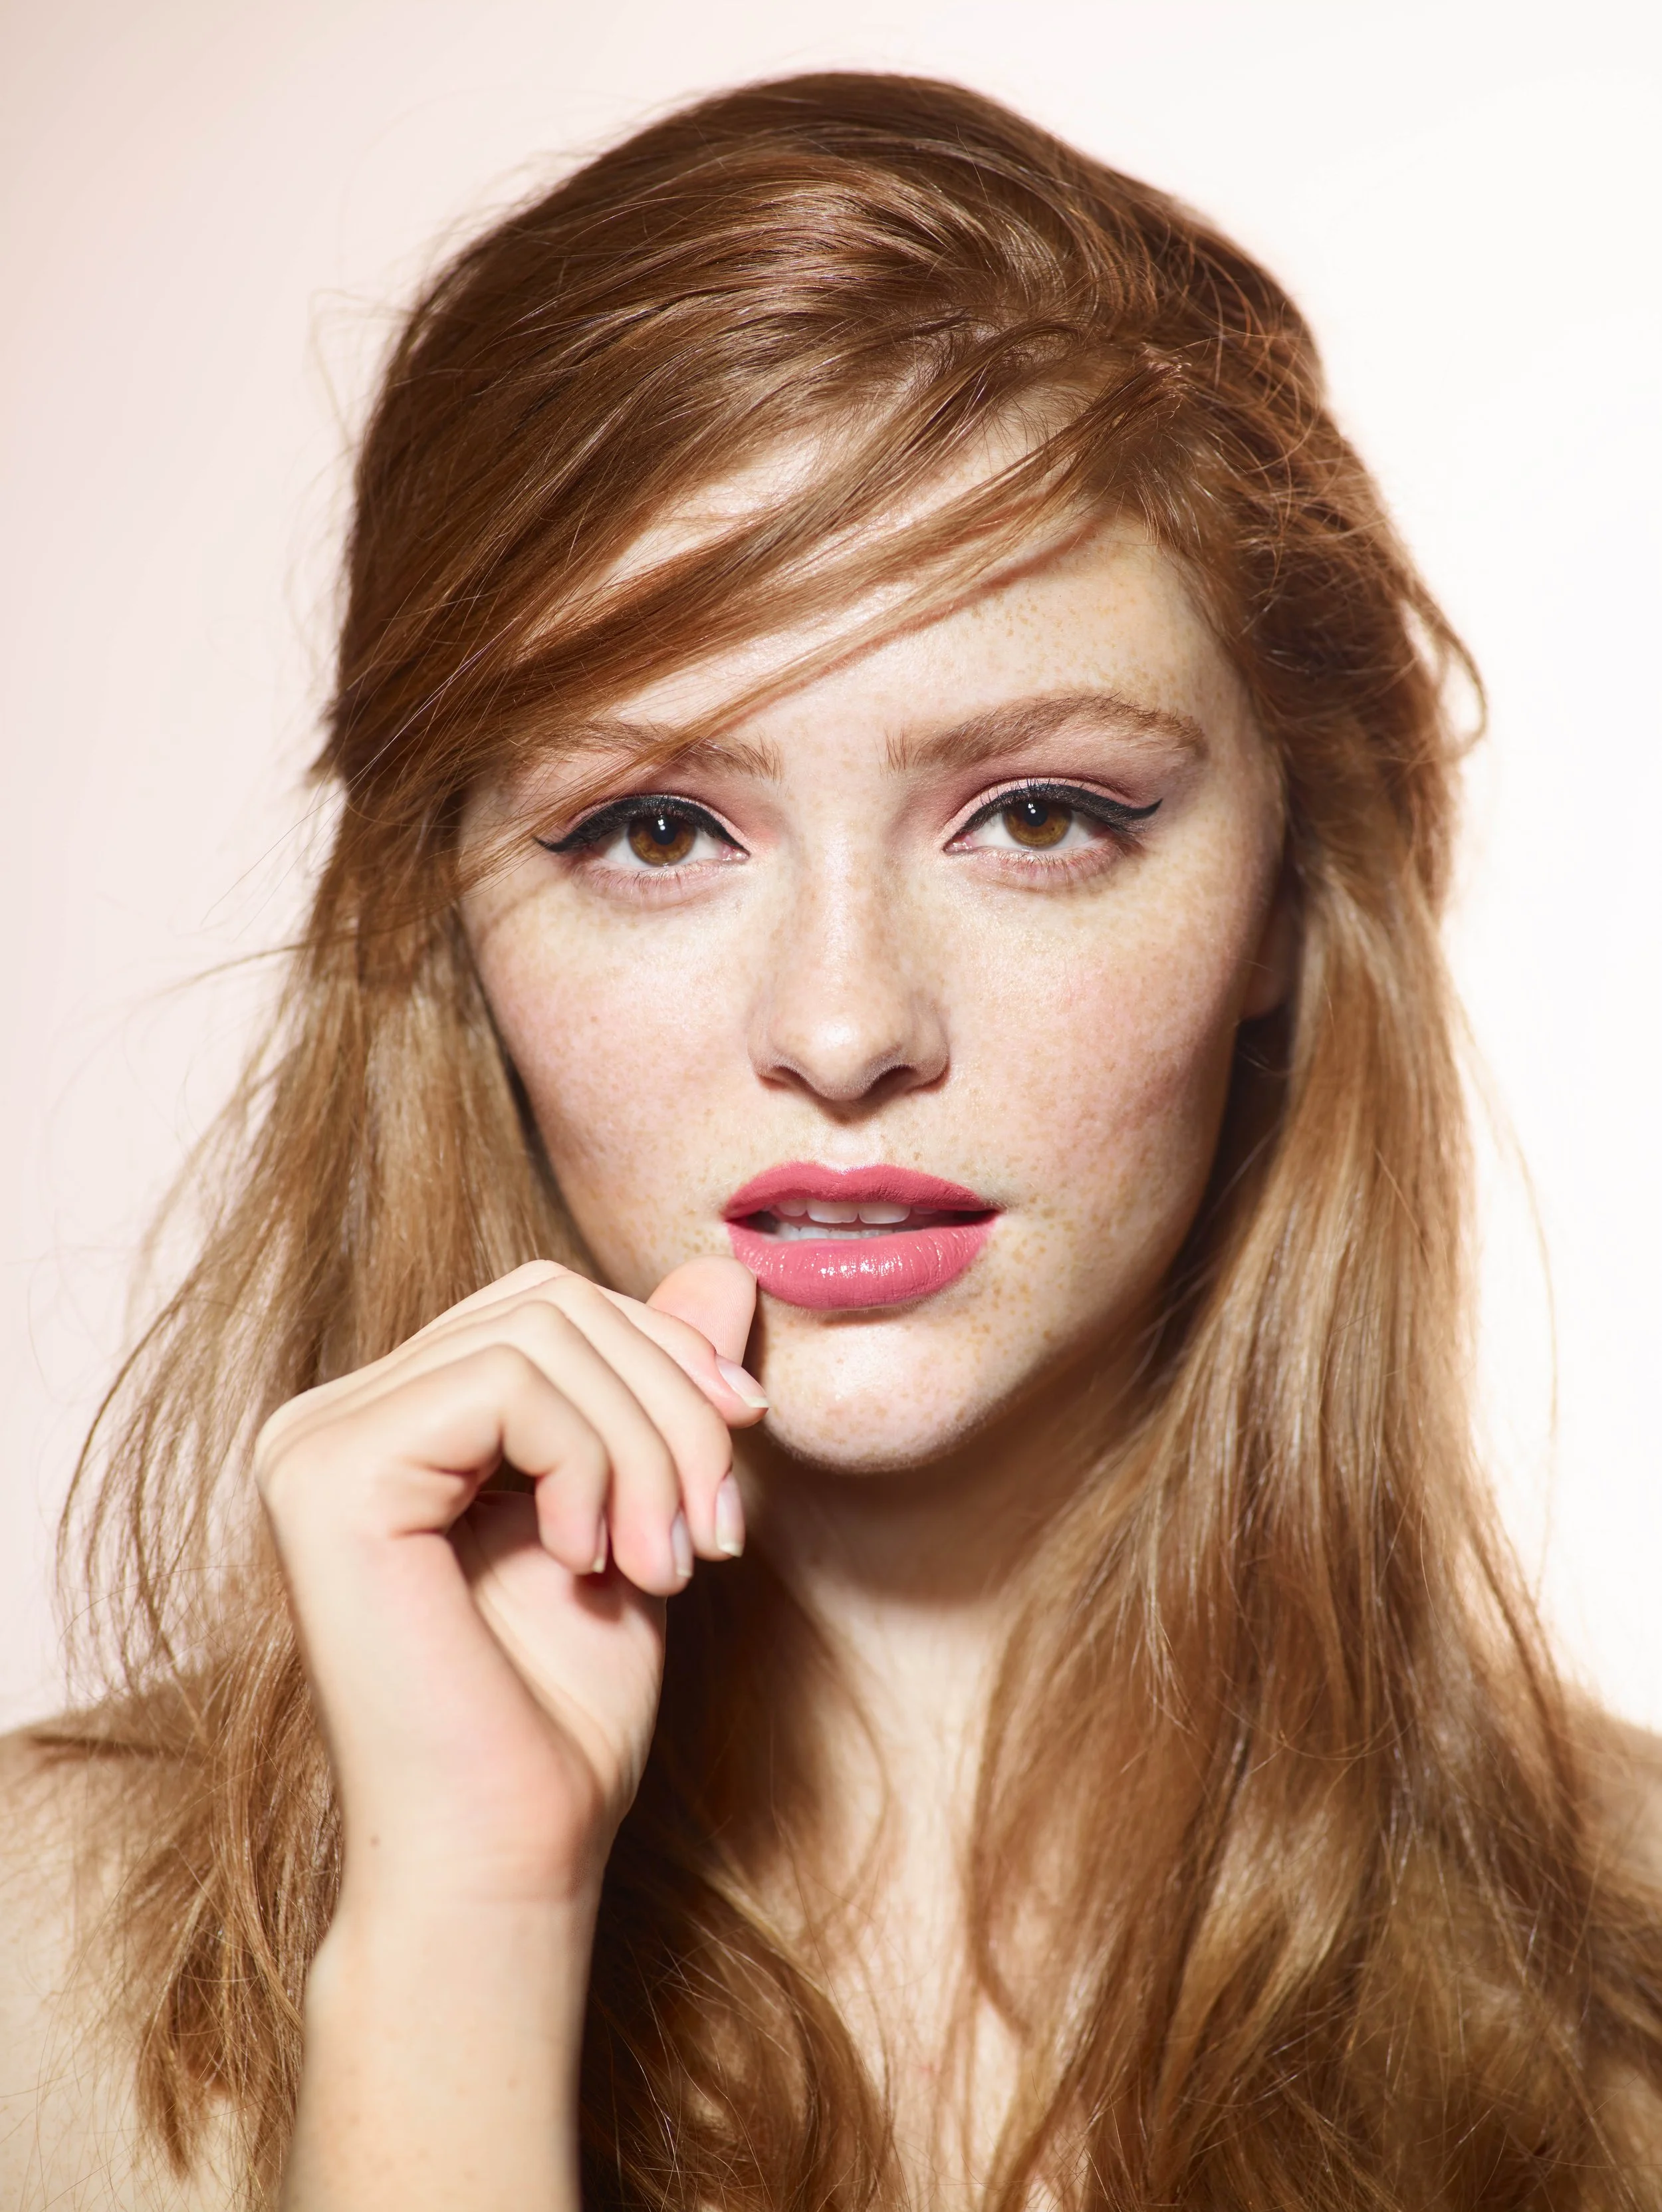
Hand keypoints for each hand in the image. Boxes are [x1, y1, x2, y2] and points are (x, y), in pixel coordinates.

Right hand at [254, 1255, 763, 1912]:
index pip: (547, 1302)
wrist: (510, 1853)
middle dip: (671, 1402)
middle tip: (716, 1533)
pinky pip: (507, 1384)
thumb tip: (722, 1263)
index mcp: (394, 1421)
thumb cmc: (564, 1712)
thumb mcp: (641, 1511)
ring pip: (541, 1333)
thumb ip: (660, 1387)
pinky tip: (588, 1559)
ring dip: (648, 1446)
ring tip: (665, 1565)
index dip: (665, 1352)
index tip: (743, 1452)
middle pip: (550, 1299)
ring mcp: (317, 1441)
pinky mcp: (326, 1475)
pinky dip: (590, 1462)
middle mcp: (334, 1417)